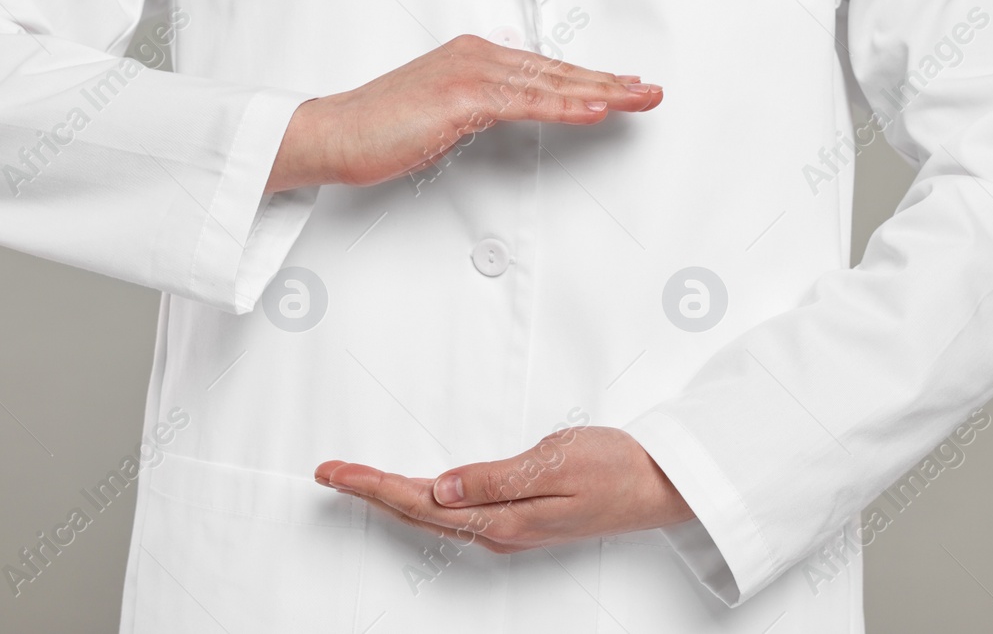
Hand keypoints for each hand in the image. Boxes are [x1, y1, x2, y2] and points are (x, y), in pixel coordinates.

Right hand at [266, 35, 661, 192]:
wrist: (334, 133)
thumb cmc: (377, 128)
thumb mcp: (439, 114)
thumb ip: (476, 109)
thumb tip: (504, 117)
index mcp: (473, 58)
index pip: (544, 70)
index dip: (589, 79)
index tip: (623, 87)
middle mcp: (477, 57)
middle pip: (557, 72)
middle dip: (609, 82)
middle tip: (649, 91)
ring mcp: (471, 73)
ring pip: (551, 84)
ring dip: (602, 92)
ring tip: (638, 98)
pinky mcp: (463, 97)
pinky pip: (527, 103)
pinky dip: (566, 107)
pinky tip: (595, 109)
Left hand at [314, 427, 694, 552]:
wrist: (664, 485)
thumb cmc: (618, 467)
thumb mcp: (555, 461)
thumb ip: (494, 478)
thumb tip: (440, 489)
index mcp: (502, 519)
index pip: (420, 501)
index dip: (372, 486)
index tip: (335, 472)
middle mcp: (500, 530)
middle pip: (417, 511)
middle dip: (369, 492)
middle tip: (328, 473)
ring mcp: (510, 528)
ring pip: (434, 514)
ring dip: (391, 496)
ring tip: (355, 481)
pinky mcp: (522, 519)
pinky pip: (457, 513)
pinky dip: (423, 500)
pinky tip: (412, 495)